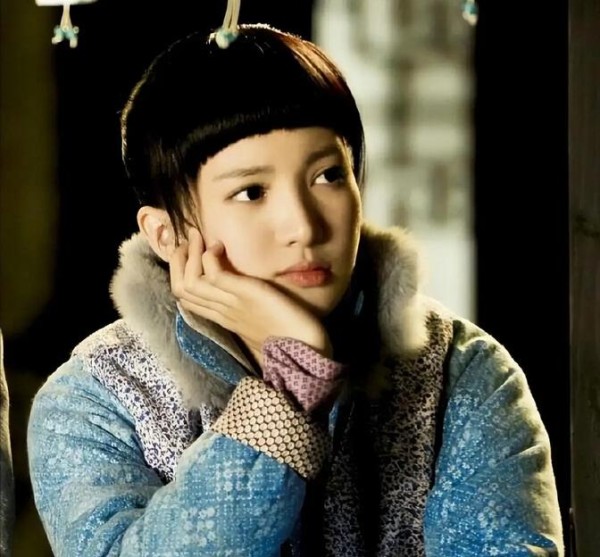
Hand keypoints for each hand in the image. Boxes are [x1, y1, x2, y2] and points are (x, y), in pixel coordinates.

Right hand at [169, 228, 331, 363]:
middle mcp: (222, 311)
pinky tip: (218, 246)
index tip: (188, 253)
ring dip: (189, 254)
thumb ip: (250, 305)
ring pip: (189, 282)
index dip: (181, 273)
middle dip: (178, 260)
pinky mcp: (245, 294)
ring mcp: (231, 303)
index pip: (187, 298)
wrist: (308, 348)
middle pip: (181, 289)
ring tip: (197, 236)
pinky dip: (209, 257)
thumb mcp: (265, 316)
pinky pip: (213, 274)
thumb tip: (246, 288)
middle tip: (187, 239)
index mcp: (225, 319)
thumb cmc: (294, 334)